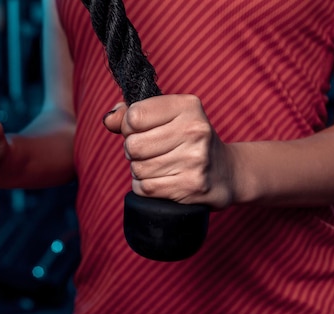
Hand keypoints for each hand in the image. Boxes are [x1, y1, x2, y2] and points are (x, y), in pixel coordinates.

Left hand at [102, 94, 235, 208]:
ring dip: (140, 171)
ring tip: (158, 166)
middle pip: (133, 145)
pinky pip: (146, 187)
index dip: (128, 127)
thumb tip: (108, 120)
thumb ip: (132, 114)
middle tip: (149, 152)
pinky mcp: (191, 185)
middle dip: (133, 151)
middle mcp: (194, 130)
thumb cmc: (188, 141)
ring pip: (138, 169)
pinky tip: (160, 180)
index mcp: (187, 106)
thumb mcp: (167, 117)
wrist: (225, 172)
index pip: (134, 116)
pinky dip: (145, 186)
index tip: (141, 131)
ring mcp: (194, 159)